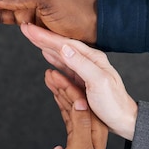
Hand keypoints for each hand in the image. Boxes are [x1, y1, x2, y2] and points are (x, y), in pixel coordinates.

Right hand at [21, 23, 137, 139]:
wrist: (123, 120)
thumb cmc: (114, 103)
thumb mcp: (98, 82)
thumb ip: (81, 64)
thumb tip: (64, 47)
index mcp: (93, 58)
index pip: (64, 43)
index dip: (45, 36)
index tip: (29, 28)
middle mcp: (88, 61)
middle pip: (61, 46)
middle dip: (42, 36)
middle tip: (25, 28)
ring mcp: (85, 71)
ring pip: (61, 55)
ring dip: (46, 46)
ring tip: (33, 37)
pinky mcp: (82, 82)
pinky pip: (63, 68)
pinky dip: (53, 60)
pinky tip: (47, 56)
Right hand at [45, 70, 107, 148]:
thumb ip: (80, 124)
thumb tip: (80, 99)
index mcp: (95, 125)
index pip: (81, 95)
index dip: (67, 80)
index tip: (54, 67)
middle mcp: (91, 124)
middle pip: (76, 95)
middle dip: (62, 79)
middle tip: (48, 65)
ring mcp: (83, 129)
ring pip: (70, 102)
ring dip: (59, 88)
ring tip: (47, 73)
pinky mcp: (75, 135)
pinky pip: (67, 112)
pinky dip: (59, 100)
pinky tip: (53, 91)